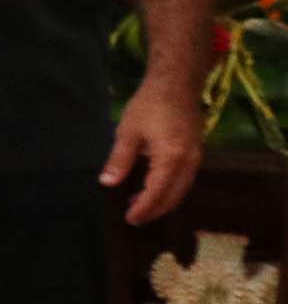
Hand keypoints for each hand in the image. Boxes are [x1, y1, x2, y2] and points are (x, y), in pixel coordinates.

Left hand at [104, 76, 203, 224]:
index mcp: (171, 158)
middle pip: (174, 196)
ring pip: (181, 189)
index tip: (129, 219)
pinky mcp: (197, 152)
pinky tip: (152, 187)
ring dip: (162, 200)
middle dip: (154, 210)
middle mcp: (188, 162)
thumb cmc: (149, 105)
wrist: (177, 84)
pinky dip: (170, 189)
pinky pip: (185, 179)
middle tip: (133, 217)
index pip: (157, 193)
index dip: (143, 208)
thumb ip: (119, 160)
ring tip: (138, 204)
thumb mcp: (128, 132)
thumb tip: (107, 183)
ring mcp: (196, 158)